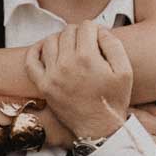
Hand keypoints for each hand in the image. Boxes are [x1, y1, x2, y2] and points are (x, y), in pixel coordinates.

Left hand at [26, 24, 130, 140]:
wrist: (99, 128)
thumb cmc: (113, 100)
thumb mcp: (125, 71)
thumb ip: (113, 44)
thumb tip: (99, 30)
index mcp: (87, 58)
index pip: (86, 26)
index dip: (95, 29)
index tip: (98, 37)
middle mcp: (66, 64)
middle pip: (68, 31)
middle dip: (79, 33)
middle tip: (87, 43)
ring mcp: (52, 75)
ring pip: (50, 41)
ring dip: (61, 39)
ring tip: (71, 47)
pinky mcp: (43, 85)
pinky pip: (31, 61)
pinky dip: (36, 50)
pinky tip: (45, 48)